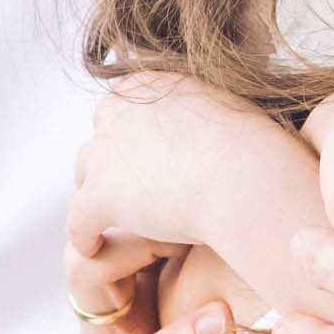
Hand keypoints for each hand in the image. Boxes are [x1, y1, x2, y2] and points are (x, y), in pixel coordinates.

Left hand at [67, 76, 272, 297]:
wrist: (247, 175)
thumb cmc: (255, 148)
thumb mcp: (227, 111)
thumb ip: (204, 116)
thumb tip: (213, 129)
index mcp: (148, 84)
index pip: (124, 109)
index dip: (134, 141)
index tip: (147, 165)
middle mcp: (119, 109)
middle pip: (100, 138)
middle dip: (113, 164)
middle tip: (132, 193)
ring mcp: (106, 152)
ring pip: (85, 177)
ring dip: (97, 197)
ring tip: (114, 222)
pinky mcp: (100, 195)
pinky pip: (78, 221)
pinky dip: (85, 236)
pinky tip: (96, 249)